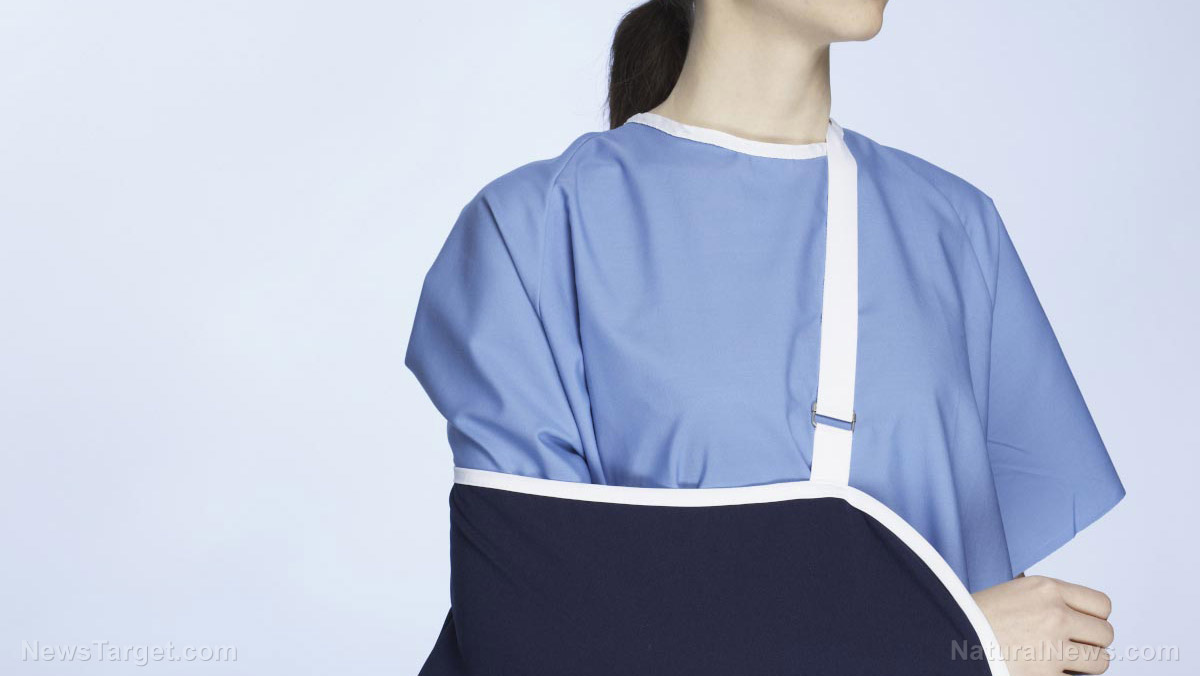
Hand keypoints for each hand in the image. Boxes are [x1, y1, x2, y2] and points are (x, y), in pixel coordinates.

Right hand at [971, 574, 1113, 674]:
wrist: (948, 635)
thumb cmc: (979, 616)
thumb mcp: (1017, 593)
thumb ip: (1051, 600)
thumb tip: (1083, 619)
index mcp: (1046, 588)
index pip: (1102, 605)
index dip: (1095, 618)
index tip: (1083, 625)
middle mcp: (1055, 614)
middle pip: (1106, 633)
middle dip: (1091, 642)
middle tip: (1071, 646)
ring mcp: (1053, 646)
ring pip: (1101, 660)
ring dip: (1084, 664)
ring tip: (1061, 661)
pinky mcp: (1047, 675)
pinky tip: (1043, 669)